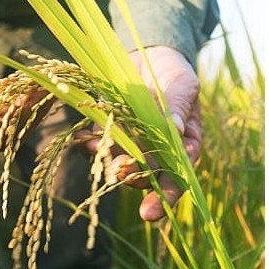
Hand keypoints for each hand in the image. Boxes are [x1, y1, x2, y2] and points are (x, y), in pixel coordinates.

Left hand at [83, 46, 201, 221]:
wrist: (148, 54)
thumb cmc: (174, 73)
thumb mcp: (183, 86)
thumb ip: (178, 106)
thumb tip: (173, 126)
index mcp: (182, 146)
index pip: (177, 178)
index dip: (165, 197)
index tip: (149, 214)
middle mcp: (155, 151)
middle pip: (145, 176)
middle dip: (133, 178)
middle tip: (121, 173)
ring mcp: (129, 143)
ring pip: (119, 163)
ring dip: (109, 164)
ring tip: (102, 157)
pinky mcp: (107, 131)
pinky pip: (97, 145)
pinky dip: (90, 146)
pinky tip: (85, 141)